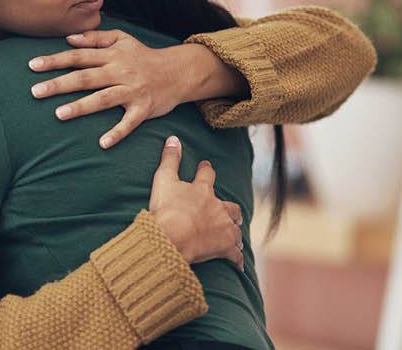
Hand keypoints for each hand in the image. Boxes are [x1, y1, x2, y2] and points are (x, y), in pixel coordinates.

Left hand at [28, 29, 246, 148]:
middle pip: (86, 77)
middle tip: (35, 92)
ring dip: (81, 107)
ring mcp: (132, 90)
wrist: (179, 71)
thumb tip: (69, 39)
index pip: (78, 56)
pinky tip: (102, 143)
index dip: (55, 60)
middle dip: (59, 84)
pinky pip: (130, 122)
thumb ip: (95, 38)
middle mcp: (120, 71)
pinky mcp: (144, 108)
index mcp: (112, 55)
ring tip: (59, 114)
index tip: (32, 65)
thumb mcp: (122, 39)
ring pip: (103, 98)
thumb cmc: (144, 56)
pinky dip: (117, 133)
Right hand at [148, 136, 243, 269]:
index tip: (206, 166)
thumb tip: (173, 138)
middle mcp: (218, 208)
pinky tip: (238, 264)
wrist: (173, 238)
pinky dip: (237, 259)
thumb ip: (169, 159)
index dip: (206, 169)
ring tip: (235, 236)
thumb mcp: (163, 180)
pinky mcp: (224, 248)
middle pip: (230, 206)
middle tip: (231, 211)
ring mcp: (223, 229)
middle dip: (230, 209)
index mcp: (203, 190)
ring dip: (235, 231)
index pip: (207, 175)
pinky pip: (235, 255)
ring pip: (235, 229)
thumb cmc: (166, 209)